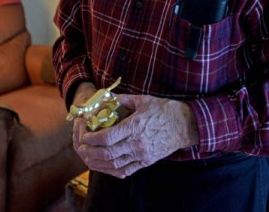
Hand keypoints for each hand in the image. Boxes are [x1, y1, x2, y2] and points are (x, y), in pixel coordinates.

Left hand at [73, 93, 198, 178]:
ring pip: (114, 165)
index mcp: (135, 126)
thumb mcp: (143, 100)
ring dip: (97, 163)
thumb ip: (123, 99)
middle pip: (107, 154)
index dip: (92, 139)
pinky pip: (125, 171)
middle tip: (82, 146)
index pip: (107, 138)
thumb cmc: (165, 110)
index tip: (84, 135)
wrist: (186, 125)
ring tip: (88, 157)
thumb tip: (106, 96)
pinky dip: (112, 171)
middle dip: (90, 151)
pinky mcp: (146, 162)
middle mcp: (137, 143)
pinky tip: (104, 166)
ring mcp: (142, 155)